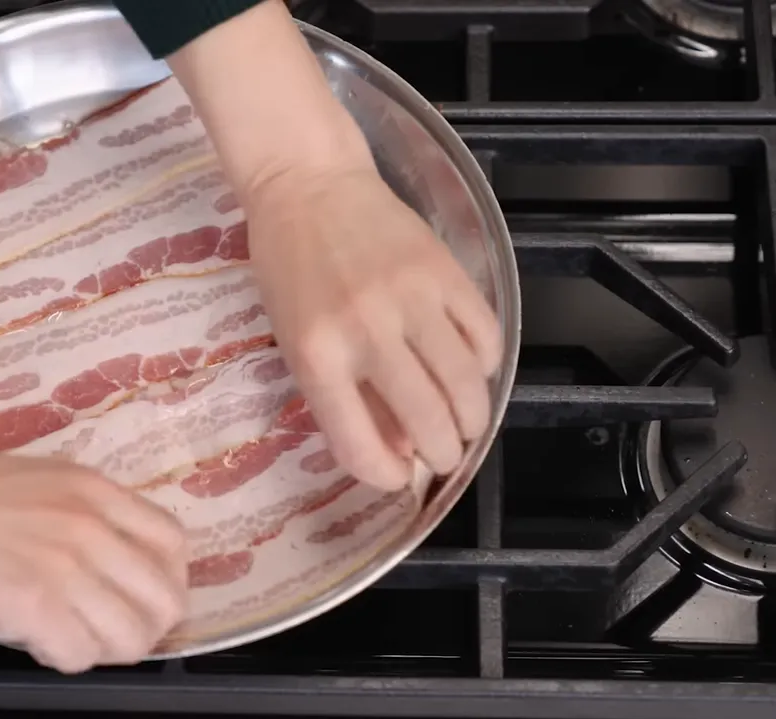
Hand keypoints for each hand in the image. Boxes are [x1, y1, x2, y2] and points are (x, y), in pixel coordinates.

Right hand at [0, 445, 187, 671]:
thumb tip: (111, 551)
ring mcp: (67, 570)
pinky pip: (81, 657)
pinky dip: (64, 658)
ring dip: (104, 648)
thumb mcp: (37, 478)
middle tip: (108, 632)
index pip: (173, 545)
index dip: (165, 580)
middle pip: (164, 601)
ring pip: (130, 638)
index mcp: (96, 491)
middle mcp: (93, 529)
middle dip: (144, 626)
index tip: (141, 596)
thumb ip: (82, 510)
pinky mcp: (36, 610)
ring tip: (70, 638)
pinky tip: (38, 642)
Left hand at [243, 167, 503, 488]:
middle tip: (444, 454)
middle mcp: (367, 333)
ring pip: (466, 385)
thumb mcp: (296, 341)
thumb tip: (399, 448)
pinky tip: (472, 371)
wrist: (308, 185)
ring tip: (465, 424)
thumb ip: (344, 396)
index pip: (362, 447)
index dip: (387, 476)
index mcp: (318, 358)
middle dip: (443, 454)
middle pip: (429, 422)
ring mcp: (412, 299)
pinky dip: (485, 366)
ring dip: (472, 419)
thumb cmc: (290, 268)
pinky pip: (486, 336)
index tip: (399, 477)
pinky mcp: (448, 270)